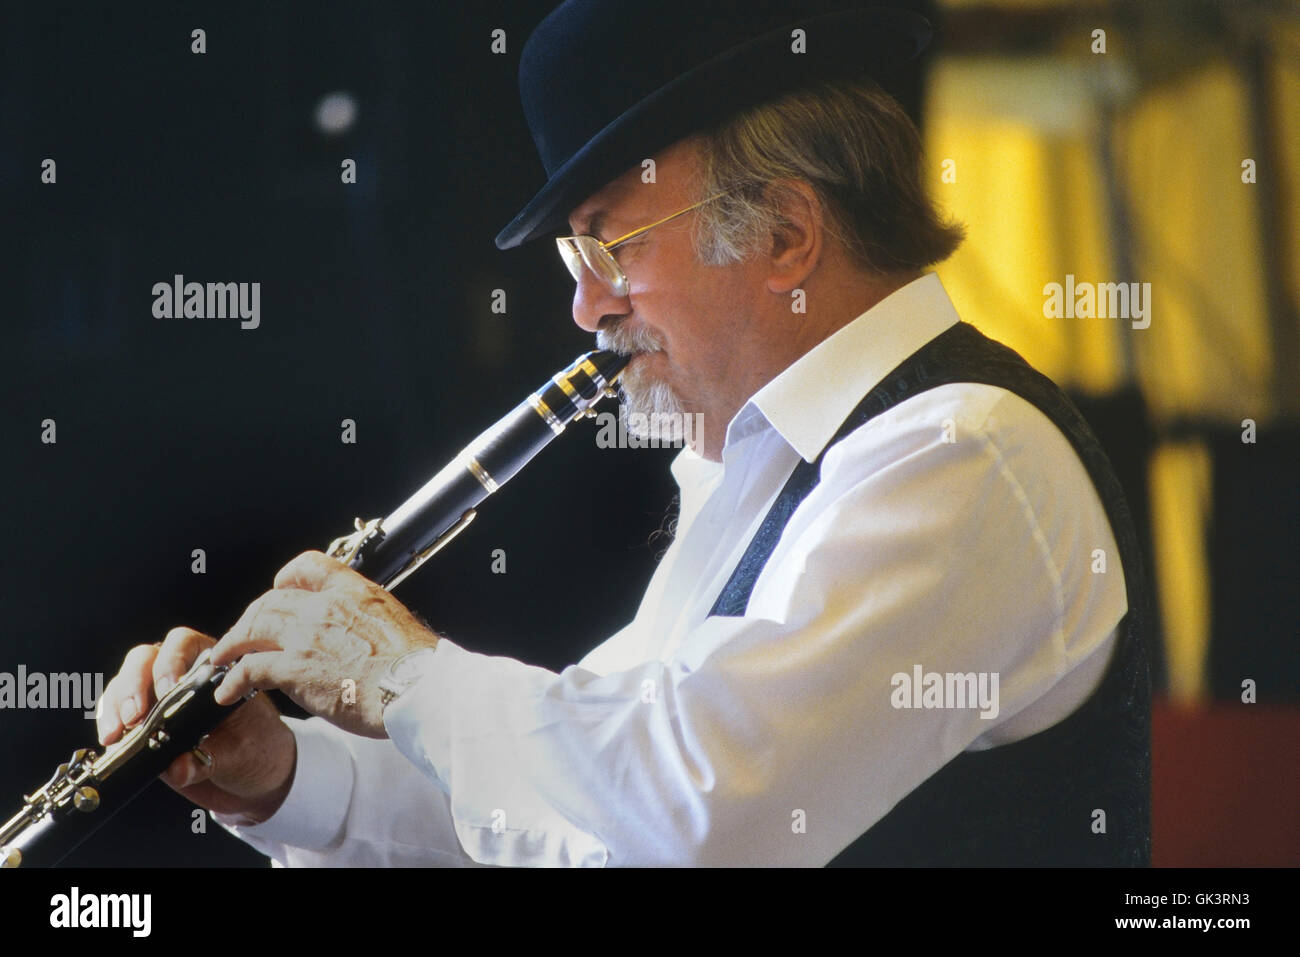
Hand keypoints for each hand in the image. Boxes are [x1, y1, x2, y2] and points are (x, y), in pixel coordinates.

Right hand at [96, 627, 296, 821]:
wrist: (252, 773)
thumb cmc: (254, 748)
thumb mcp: (240, 754)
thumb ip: (209, 760)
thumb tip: (177, 768)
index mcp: (214, 667)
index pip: (185, 643)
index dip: (171, 661)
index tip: (167, 690)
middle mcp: (181, 672)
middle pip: (145, 658)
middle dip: (134, 683)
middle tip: (135, 715)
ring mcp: (156, 694)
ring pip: (124, 681)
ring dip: (116, 704)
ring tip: (117, 733)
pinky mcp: (141, 718)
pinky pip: (115, 709)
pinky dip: (108, 721)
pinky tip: (111, 739)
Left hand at [211, 550, 439, 737]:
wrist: (418, 688)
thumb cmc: (417, 667)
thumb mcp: (395, 624)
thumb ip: (368, 621)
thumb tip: (362, 634)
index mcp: (354, 592)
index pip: (308, 566)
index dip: (286, 579)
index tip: (277, 589)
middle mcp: (325, 606)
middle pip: (271, 600)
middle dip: (250, 618)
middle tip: (242, 635)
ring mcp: (307, 635)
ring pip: (253, 628)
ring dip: (232, 645)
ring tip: (222, 660)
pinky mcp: (294, 668)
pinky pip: (250, 668)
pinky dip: (234, 680)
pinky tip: (228, 692)